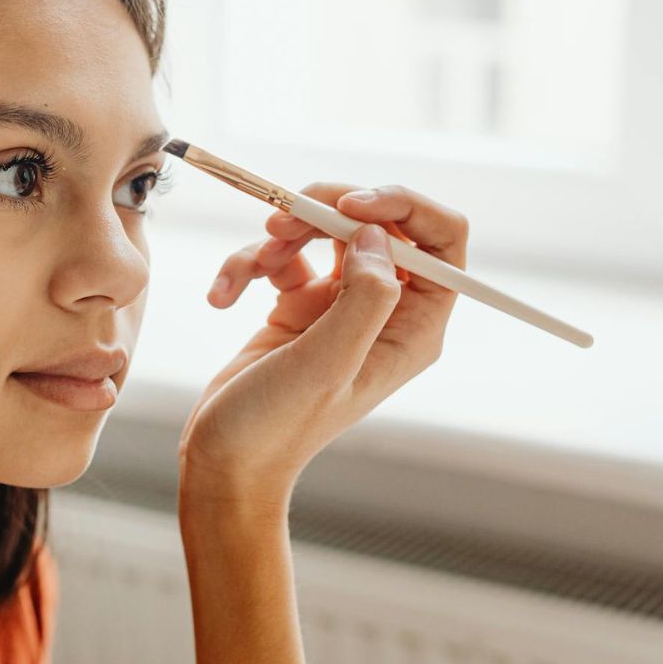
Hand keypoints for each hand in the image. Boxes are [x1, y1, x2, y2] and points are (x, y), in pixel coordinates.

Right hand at [177, 183, 468, 511]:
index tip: (348, 203)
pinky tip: (223, 297)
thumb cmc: (277, 428)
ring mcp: (339, 306)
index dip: (402, 206)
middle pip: (375, 223)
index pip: (440, 240)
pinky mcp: (297, 305)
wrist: (226, 460)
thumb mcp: (325, 365)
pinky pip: (279, 258)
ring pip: (322, 232)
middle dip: (325, 212)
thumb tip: (377, 236)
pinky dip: (246, 266)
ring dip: (278, 238)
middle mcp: (383, 310)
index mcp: (412, 327)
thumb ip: (364, 299)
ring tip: (249, 269)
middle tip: (282, 220)